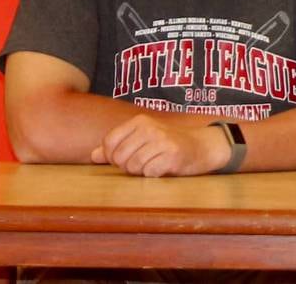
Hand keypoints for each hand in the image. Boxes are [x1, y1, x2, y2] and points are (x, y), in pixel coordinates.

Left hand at [91, 115, 230, 176]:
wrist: (202, 145)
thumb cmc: (168, 143)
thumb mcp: (143, 139)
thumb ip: (118, 145)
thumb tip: (93, 155)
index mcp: (139, 121)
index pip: (109, 142)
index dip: (112, 156)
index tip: (127, 157)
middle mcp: (150, 128)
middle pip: (119, 157)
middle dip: (127, 166)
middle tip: (144, 162)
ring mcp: (162, 141)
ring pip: (133, 167)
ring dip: (141, 171)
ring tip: (154, 164)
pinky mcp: (173, 155)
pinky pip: (149, 172)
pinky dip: (154, 174)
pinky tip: (163, 168)